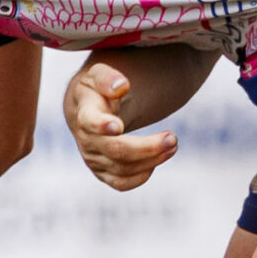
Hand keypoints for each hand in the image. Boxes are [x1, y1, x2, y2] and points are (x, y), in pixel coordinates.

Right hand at [66, 61, 178, 190]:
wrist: (84, 110)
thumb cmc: (95, 89)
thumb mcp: (97, 74)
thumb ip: (107, 77)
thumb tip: (121, 86)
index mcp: (84, 114)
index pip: (90, 123)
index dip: (102, 126)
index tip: (119, 126)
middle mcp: (86, 141)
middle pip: (116, 151)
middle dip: (146, 147)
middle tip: (172, 138)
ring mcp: (93, 159)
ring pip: (122, 169)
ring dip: (151, 160)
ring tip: (173, 145)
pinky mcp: (103, 173)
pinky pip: (121, 183)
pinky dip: (141, 176)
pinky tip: (156, 162)